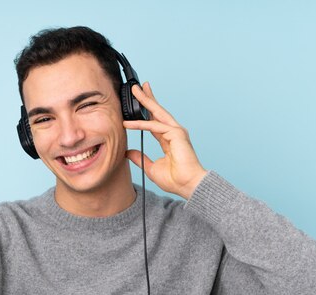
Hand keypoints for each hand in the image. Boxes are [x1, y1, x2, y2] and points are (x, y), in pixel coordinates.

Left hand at [123, 82, 206, 199]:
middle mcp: (173, 133)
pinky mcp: (177, 134)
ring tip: (135, 92)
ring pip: (157, 113)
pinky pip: (155, 126)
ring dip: (145, 102)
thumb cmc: (175, 179)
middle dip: (147, 98)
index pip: (154, 121)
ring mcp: (176, 132)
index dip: (145, 112)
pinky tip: (129, 123)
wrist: (187, 185)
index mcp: (168, 139)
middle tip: (137, 87)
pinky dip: (141, 124)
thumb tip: (128, 152)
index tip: (137, 103)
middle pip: (158, 111)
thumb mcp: (150, 168)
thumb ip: (140, 158)